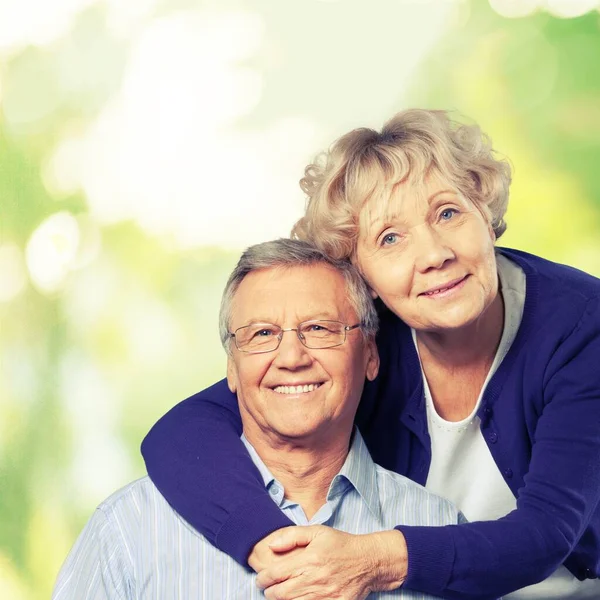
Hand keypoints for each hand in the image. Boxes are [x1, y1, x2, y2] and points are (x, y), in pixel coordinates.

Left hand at [252, 525, 407, 599]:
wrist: (367, 561)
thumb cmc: (340, 545)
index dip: (263, 578)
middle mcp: (315, 579)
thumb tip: (271, 545)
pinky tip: (298, 599)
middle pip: (280, 594)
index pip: (275, 574)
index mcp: (309, 559)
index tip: (261, 578)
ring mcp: (324, 596)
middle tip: (269, 588)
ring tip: (281, 594)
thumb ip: (292, 535)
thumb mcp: (317, 531)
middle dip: (269, 592)